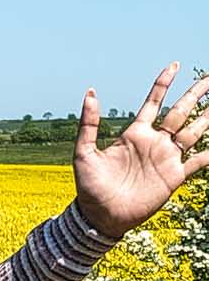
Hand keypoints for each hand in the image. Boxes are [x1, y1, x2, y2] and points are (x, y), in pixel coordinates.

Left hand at [73, 62, 208, 239]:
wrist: (100, 216)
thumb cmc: (89, 185)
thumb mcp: (84, 152)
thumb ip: (88, 123)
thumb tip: (91, 92)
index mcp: (134, 133)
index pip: (153, 102)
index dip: (164, 83)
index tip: (174, 64)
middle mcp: (154, 142)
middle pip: (180, 112)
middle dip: (195, 95)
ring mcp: (166, 159)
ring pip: (193, 132)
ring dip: (208, 118)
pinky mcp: (174, 177)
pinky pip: (198, 162)